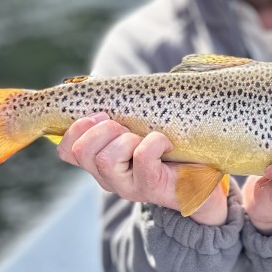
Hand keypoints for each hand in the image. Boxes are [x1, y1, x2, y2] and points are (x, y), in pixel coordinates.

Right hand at [57, 114, 228, 224]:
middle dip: (101, 128)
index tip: (99, 114)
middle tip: (124, 126)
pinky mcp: (152, 188)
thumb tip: (99, 82)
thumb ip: (119, 113)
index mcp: (100, 163)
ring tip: (143, 138)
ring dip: (126, 138)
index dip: (74, 129)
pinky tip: (166, 144)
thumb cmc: (170, 148)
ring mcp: (128, 187)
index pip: (66, 150)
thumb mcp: (139, 129)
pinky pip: (141, 157)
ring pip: (105, 158)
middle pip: (81, 152)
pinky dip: (154, 142)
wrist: (205, 183)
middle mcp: (109, 179)